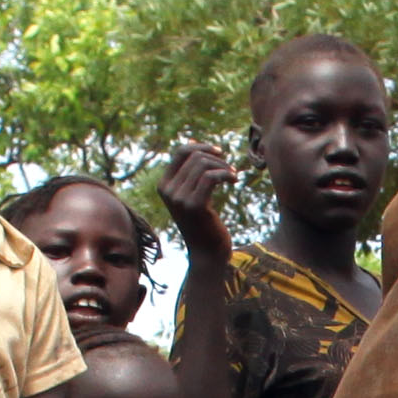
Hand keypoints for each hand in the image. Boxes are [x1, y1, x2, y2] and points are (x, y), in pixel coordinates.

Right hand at [158, 139, 235, 254]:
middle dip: (217, 159)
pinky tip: (234, 181)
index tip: (219, 154)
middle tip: (231, 170)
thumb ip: (190, 173)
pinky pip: (210, 177)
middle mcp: (167, 190)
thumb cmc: (204, 223)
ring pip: (203, 165)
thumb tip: (195, 143)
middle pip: (195, 156)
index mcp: (164, 185)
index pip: (180, 151)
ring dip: (224, 167)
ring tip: (233, 177)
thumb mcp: (192, 195)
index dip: (201, 147)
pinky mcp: (194, 206)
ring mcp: (179, 199)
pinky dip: (226, 175)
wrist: (207, 254)